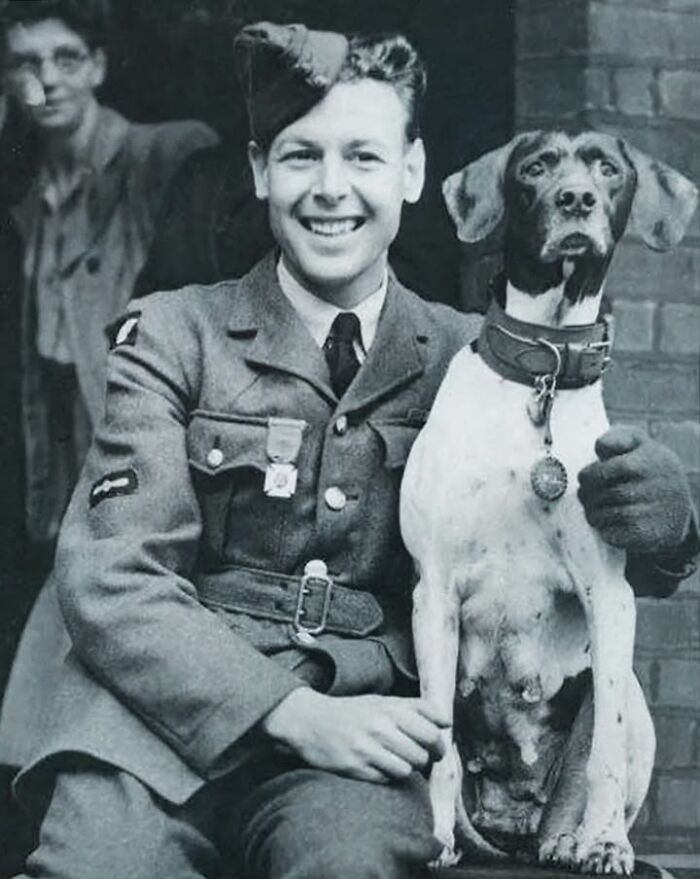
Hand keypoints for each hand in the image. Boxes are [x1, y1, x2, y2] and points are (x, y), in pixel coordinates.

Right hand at [261, 687, 448, 782]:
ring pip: (411, 766)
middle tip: (424, 755)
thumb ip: (411, 708)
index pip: (435, 721)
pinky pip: (388, 778)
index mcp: (390, 706)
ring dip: (408, 766)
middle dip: (431, 754)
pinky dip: (388, 775)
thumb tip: (445, 721)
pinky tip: (378, 765)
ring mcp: (369, 747)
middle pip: (428, 746)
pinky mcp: (357, 767)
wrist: (310, 722)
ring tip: (396, 759)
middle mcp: (381, 724)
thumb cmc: (351, 713)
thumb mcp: (380, 701)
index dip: (441, 734)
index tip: (437, 739)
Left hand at [578, 426, 692, 554]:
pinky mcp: (645, 534)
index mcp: (649, 462)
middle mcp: (652, 488)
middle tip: (583, 494)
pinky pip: (612, 534)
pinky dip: (603, 529)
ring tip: (592, 507)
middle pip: (604, 494)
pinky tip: (605, 522)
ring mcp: (650, 512)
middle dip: (586, 494)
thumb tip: (600, 446)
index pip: (609, 470)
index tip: (584, 477)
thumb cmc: (650, 469)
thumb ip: (619, 436)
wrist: (679, 507)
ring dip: (591, 512)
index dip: (590, 475)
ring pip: (605, 515)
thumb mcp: (641, 444)